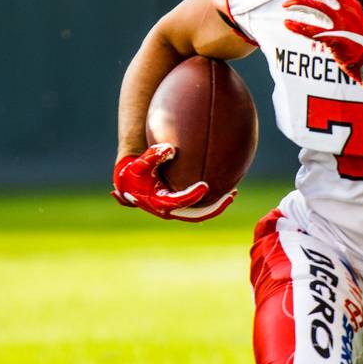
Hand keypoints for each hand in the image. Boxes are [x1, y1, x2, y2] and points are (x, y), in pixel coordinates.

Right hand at [111, 143, 235, 221]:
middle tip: (230, 196)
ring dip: (216, 206)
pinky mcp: (180, 206)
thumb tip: (170, 148)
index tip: (205, 186)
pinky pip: (199, 208)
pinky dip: (212, 202)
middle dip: (214, 207)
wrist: (129, 184)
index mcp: (159, 203)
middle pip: (196, 215)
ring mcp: (176, 210)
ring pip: (200, 214)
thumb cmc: (135, 173)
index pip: (179, 202)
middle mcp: (169, 211)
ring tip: (233, 194)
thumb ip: (153, 156)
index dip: (192, 196)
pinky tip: (226, 189)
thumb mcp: (140, 164)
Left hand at [282, 0, 362, 86]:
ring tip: (287, 5)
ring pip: (315, 5)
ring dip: (298, 3)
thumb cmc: (359, 40)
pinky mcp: (335, 38)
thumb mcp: (354, 17)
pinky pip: (311, 30)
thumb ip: (342, 6)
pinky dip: (297, 26)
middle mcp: (347, 10)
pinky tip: (288, 23)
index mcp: (352, 3)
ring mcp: (342, 23)